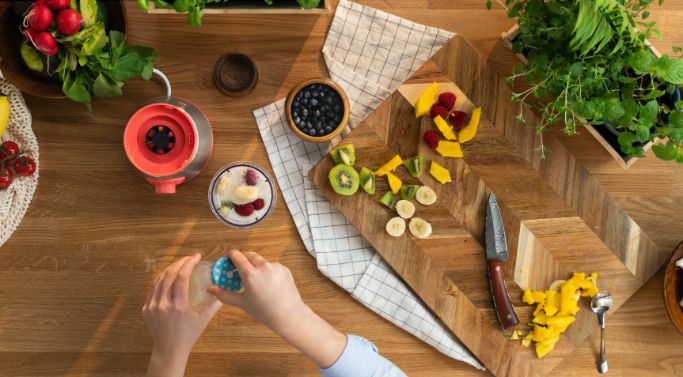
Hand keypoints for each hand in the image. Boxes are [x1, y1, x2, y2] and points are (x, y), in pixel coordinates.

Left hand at [143, 253, 221, 376]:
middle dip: (181, 262)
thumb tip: (224, 290)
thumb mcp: (204, 319)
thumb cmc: (189, 335)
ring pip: (159, 279)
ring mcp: (153, 306)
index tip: (196, 256)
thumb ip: (215, 304)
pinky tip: (168, 275)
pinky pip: (153, 288)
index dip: (189, 263)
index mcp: (179, 306)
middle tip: (190, 258)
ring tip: (180, 264)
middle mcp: (164, 305)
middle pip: (170, 275)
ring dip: (170, 268)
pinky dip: (161, 278)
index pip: (182, 277)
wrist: (169, 349)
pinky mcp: (146, 308)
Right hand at [208, 250, 345, 367]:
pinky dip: (267, 271)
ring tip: (255, 281)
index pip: (237, 255)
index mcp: (250, 273)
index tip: (228, 261)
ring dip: (256, 265)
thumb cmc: (263, 311)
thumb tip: (210, 289)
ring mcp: (275, 266)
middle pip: (249, 255)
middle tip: (239, 270)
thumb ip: (225, 294)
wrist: (288, 315)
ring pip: (261, 261)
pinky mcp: (284, 269)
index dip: (230, 256)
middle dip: (243, 259)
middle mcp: (263, 266)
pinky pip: (272, 266)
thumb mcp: (242, 303)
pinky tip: (268, 284)